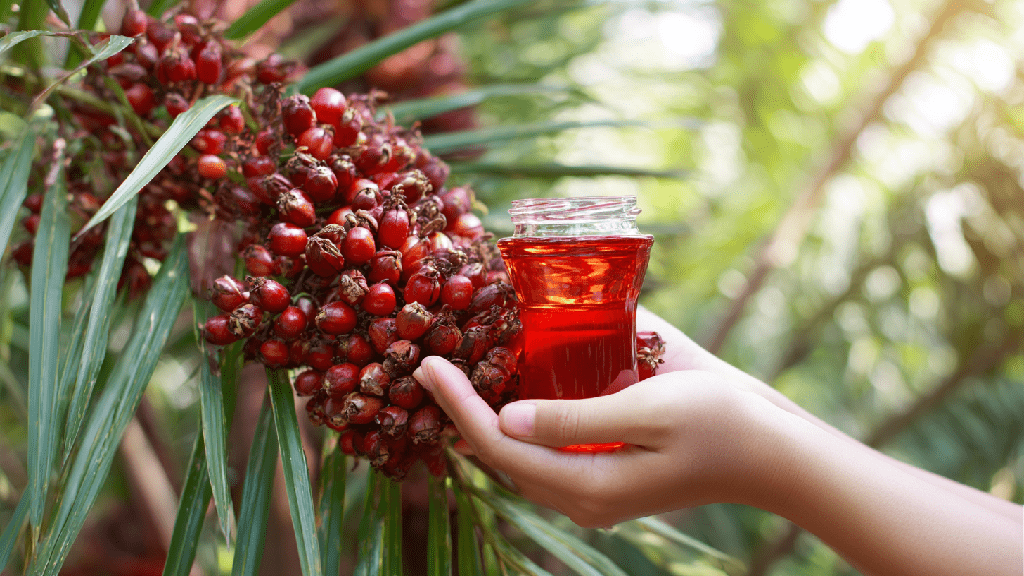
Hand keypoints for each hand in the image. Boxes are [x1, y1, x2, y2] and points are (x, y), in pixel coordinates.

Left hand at [413, 356, 788, 527]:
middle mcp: (581, 495)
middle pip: (500, 453)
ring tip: (460, 371)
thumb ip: (575, 416)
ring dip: (486, 415)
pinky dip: (520, 420)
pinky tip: (512, 386)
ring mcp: (594, 490)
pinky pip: (548, 450)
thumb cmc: (719, 422)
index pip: (498, 445)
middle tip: (434, 361)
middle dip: (461, 410)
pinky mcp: (608, 475)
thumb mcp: (647, 409)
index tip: (428, 364)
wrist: (772, 450)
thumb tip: (506, 415)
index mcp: (586, 484)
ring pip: (520, 455)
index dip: (457, 406)